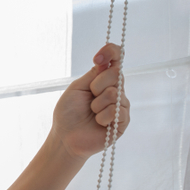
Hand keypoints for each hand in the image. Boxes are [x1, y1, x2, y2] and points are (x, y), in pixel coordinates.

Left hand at [52, 43, 131, 159]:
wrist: (66, 137)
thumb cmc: (68, 114)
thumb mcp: (77, 88)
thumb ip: (93, 74)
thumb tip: (107, 62)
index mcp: (103, 80)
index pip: (116, 59)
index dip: (111, 52)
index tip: (98, 58)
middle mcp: (115, 90)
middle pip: (116, 74)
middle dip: (97, 85)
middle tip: (90, 97)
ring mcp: (120, 106)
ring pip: (115, 93)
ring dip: (97, 104)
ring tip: (92, 113)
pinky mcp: (123, 122)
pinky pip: (117, 111)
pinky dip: (103, 116)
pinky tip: (98, 123)